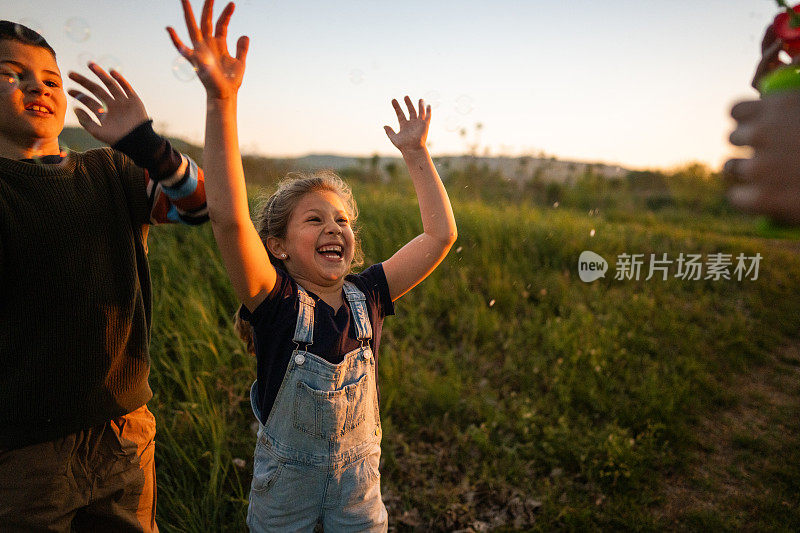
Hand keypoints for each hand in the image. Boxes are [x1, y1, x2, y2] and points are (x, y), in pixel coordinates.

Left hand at [67, 63, 148, 144]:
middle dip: (84, 82)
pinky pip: (126, 87)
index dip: (79, 95)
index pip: (89, 101)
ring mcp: (122, 102)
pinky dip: (120, 79)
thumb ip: (85, 120)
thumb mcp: (97, 131)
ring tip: (90, 65)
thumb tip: (75, 108)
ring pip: (110, 85)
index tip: (69, 89)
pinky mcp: (133, 100)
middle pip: (96, 90)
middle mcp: (111, 106)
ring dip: (101, 75)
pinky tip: (111, 71)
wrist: (136, 140)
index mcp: (103, 113)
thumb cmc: (116, 138)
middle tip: (70, 74)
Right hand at [167, 0, 248, 99]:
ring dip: (189, 14)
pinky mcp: (195, 60)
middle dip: (208, 7)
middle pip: (206, 21)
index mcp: (218, 44)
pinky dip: (176, 40)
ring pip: (193, 28)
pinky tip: (169, 29)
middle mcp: (208, 44)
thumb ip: (241, 48)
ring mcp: (201, 51)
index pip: (221, 24)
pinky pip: (182, 49)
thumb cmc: (231, 81)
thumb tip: (244, 35)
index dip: (226, 14)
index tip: (232, 3)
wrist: (225, 94)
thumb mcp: (240, 62)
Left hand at [384, 96, 430, 154]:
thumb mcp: (394, 138)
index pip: (400, 114)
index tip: (393, 100)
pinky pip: (427, 117)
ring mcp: (419, 124)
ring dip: (420, 106)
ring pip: (420, 112)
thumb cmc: (403, 145)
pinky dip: (428, 111)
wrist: (413, 149)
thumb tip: (384, 126)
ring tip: (420, 99)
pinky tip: (428, 105)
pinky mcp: (425, 125)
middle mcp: (412, 123)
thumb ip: (389, 132)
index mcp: (404, 125)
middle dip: (408, 103)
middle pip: (410, 111)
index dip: (397, 107)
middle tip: (405, 96)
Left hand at [725, 92, 799, 223]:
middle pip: (732, 138)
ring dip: (743, 171)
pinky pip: (736, 198)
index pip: (736, 111)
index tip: (755, 128)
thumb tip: (787, 114)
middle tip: (765, 155)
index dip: (746, 121)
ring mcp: (759, 167)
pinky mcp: (762, 198)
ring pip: (730, 167)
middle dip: (747, 146)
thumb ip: (797, 111)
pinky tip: (760, 200)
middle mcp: (762, 133)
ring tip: (762, 177)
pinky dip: (746, 199)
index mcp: (779, 106)